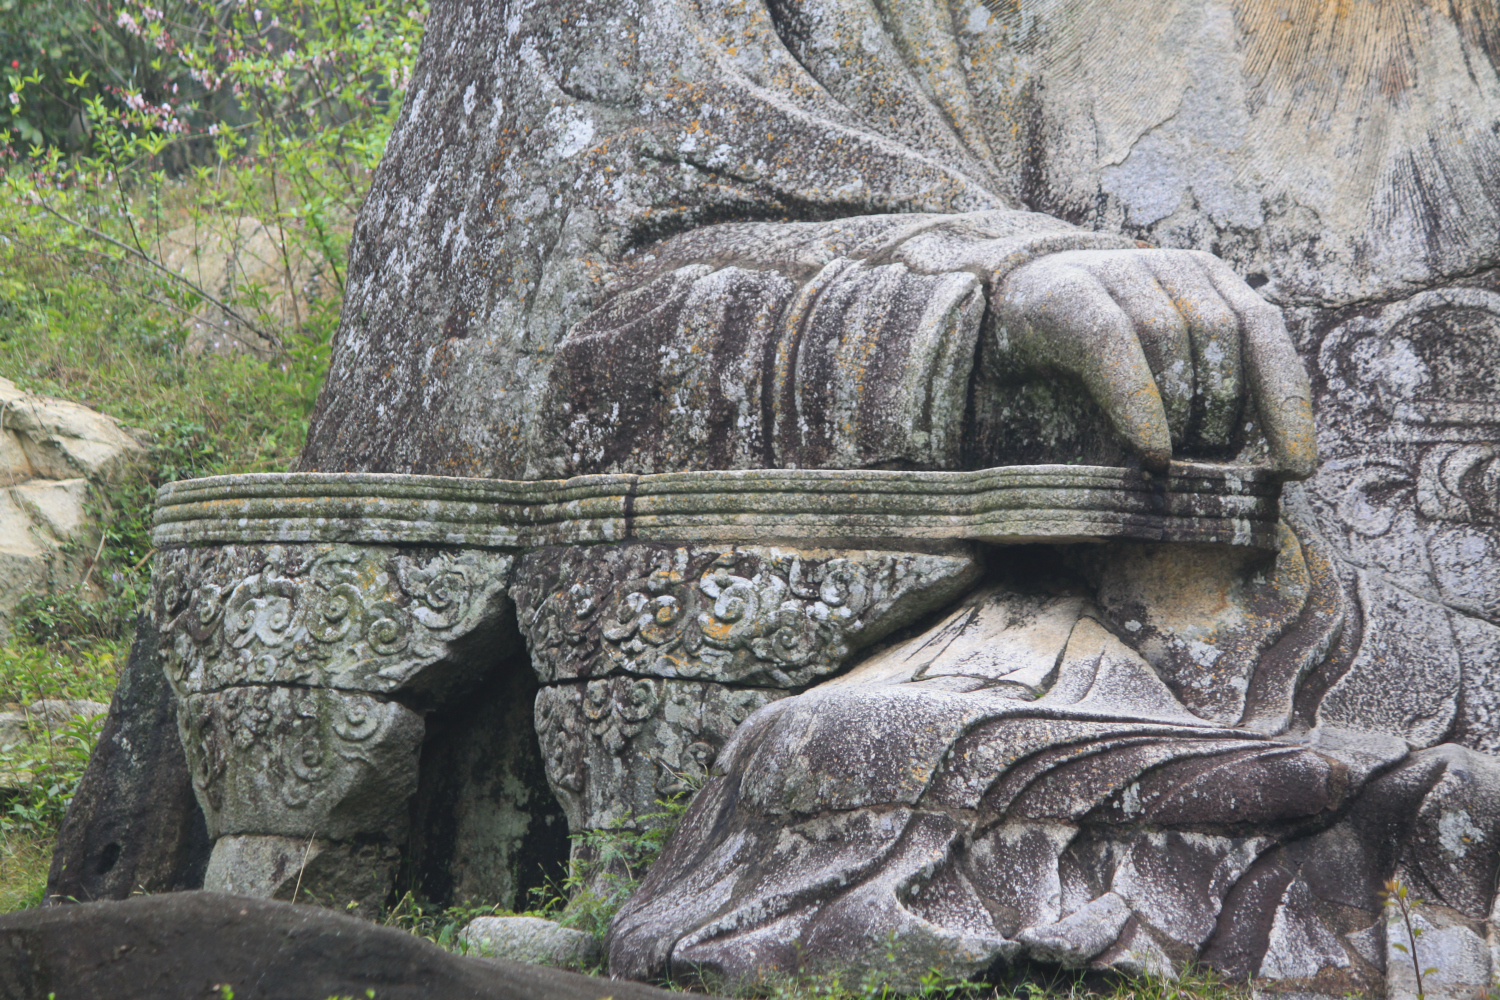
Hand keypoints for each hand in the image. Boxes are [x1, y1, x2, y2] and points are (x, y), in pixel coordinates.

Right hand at [990, 249, 1314, 477]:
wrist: (1005, 306)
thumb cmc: (1090, 357)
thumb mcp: (1158, 370)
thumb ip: (1202, 393)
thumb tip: (1261, 471)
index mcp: (1209, 280)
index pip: (1264, 332)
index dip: (1286, 401)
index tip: (1299, 466)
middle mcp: (1171, 266)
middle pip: (1221, 336)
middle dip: (1221, 412)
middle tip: (1201, 463)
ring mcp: (1119, 270)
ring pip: (1172, 337)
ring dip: (1179, 410)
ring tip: (1166, 461)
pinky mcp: (1070, 290)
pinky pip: (1116, 343)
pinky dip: (1139, 401)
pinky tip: (1151, 449)